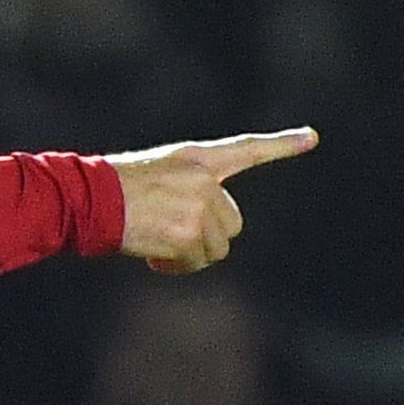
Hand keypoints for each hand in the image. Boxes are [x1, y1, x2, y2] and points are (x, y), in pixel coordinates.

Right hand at [106, 130, 315, 273]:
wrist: (91, 199)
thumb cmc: (112, 191)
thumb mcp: (156, 177)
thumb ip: (190, 193)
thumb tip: (208, 240)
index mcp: (198, 159)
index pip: (247, 149)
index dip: (282, 144)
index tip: (312, 137)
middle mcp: (206, 181)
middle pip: (232, 224)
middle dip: (207, 238)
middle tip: (173, 237)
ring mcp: (199, 207)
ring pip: (217, 248)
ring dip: (192, 255)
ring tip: (161, 246)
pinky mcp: (189, 233)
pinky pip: (196, 262)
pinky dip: (177, 266)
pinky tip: (154, 257)